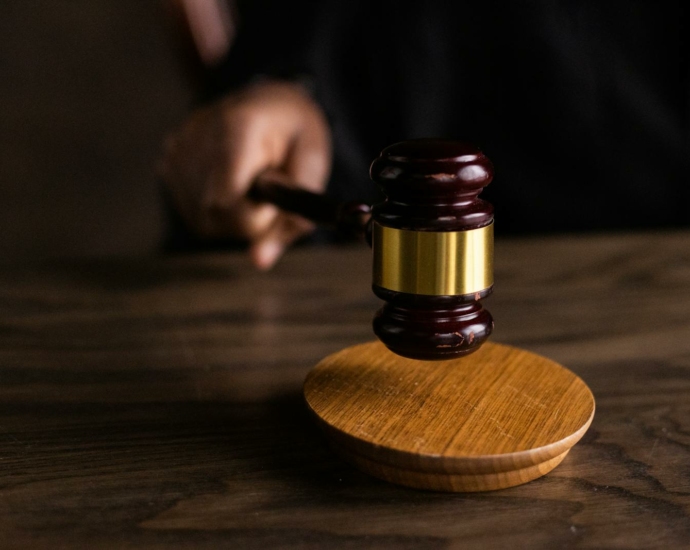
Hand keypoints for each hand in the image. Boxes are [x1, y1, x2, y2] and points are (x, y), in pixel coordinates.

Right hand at [158, 80, 331, 268]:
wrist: (271, 101)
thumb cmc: (296, 134)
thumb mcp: (313, 168)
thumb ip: (293, 217)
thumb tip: (259, 262)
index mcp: (238, 127)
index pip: (226, 201)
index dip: (254, 217)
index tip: (273, 199)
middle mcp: (198, 134)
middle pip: (214, 215)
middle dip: (248, 219)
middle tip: (268, 190)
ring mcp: (178, 147)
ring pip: (202, 220)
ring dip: (233, 217)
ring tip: (251, 183)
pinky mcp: (168, 160)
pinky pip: (193, 212)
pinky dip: (217, 210)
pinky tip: (231, 184)